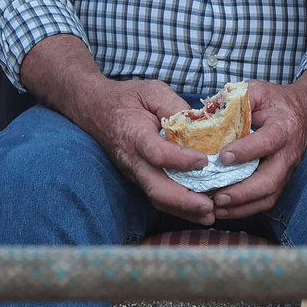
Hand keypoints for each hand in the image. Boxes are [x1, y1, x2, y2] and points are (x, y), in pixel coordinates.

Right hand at [79, 79, 215, 224]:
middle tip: (210, 207)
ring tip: (210, 214)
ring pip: (158, 199)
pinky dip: (179, 206)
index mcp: (135, 135)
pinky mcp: (140, 178)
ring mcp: (135, 173)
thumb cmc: (126, 98)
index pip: (157, 153)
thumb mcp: (152, 91)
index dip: (180, 160)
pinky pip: (158, 197)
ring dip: (184, 210)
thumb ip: (175, 105)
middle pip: (156, 189)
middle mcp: (133, 160)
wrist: (95, 110)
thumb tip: (200, 124)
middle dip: (184, 202)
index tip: (203, 160)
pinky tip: (199, 209)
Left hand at [208, 79, 306, 219]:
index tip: (223, 157)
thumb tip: (205, 111)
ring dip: (242, 206)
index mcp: (283, 127)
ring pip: (268, 196)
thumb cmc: (274, 101)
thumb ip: (234, 98)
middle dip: (243, 192)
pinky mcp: (281, 181)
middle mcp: (287, 154)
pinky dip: (245, 209)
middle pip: (270, 180)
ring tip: (216, 208)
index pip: (267, 142)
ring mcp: (286, 171)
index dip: (246, 151)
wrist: (304, 113)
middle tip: (217, 196)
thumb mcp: (256, 90)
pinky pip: (266, 201)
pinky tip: (224, 210)